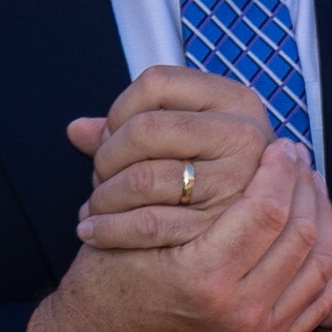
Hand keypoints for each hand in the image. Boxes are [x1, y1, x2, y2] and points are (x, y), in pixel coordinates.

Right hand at [24, 140, 331, 331]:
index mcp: (201, 277)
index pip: (266, 210)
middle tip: (300, 159)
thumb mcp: (124, 229)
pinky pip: (318, 301)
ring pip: (317, 265)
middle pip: (299, 233)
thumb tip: (195, 125)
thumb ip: (161, 176)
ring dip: (321, 217)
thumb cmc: (103, 286)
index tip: (280, 145)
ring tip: (311, 186)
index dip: (279, 170)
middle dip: (304, 187)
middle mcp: (237, 311)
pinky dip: (328, 262)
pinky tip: (326, 232)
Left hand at [71, 67, 275, 249]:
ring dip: (105, 196)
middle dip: (107, 157)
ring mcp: (238, 182)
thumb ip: (131, 132)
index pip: (157, 82)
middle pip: (145, 129)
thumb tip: (78, 130)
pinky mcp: (222, 227)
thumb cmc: (210, 186)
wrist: (253, 248)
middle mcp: (247, 136)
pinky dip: (110, 228)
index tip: (111, 136)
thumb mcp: (186, 146)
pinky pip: (148, 222)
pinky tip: (95, 232)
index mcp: (238, 103)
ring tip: (97, 206)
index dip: (119, 108)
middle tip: (100, 177)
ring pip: (142, 177)